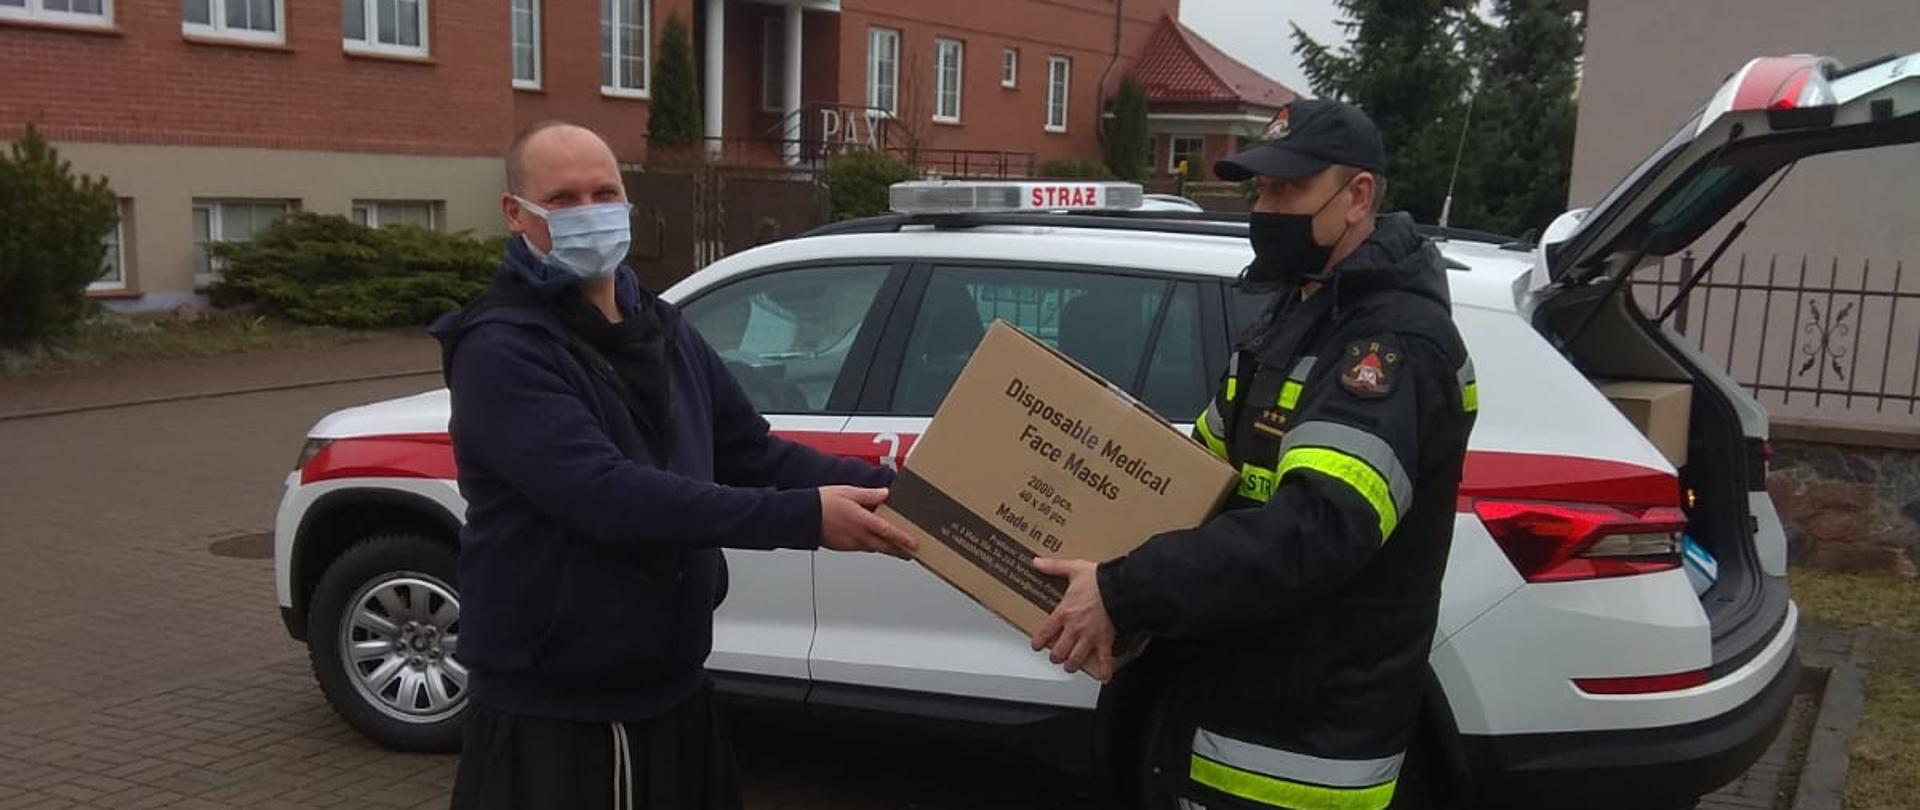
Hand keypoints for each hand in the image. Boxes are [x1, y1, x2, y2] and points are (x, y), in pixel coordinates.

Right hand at [818, 486, 916, 558]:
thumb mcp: (848, 492)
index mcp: (862, 520)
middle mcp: (858, 534)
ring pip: (874, 549)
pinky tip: (876, 545)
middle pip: (884, 546)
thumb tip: (885, 493)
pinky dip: (873, 547)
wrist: (803, 517)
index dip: (902, 538)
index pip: (887, 531)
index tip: (913, 544)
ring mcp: (851, 543)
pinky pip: (863, 548)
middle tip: (911, 554)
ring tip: (898, 551)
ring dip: (887, 550)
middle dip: (899, 551)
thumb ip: (869, 494)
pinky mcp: (844, 546)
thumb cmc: (823, 503)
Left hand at [1029, 558, 1118, 680]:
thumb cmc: (1099, 580)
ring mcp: (1089, 637)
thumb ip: (1054, 566)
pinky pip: (1105, 659)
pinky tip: (1104, 677)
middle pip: (1059, 651)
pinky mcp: (1105, 640)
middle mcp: (1074, 629)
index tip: (1037, 645)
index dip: (1038, 642)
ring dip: (1072, 664)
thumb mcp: (1074, 569)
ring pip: (1075, 659)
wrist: (1120, 589)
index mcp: (1064, 613)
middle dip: (1056, 656)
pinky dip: (1105, 670)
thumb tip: (1037, 561)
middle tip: (1056, 656)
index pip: (1045, 632)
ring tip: (1070, 666)